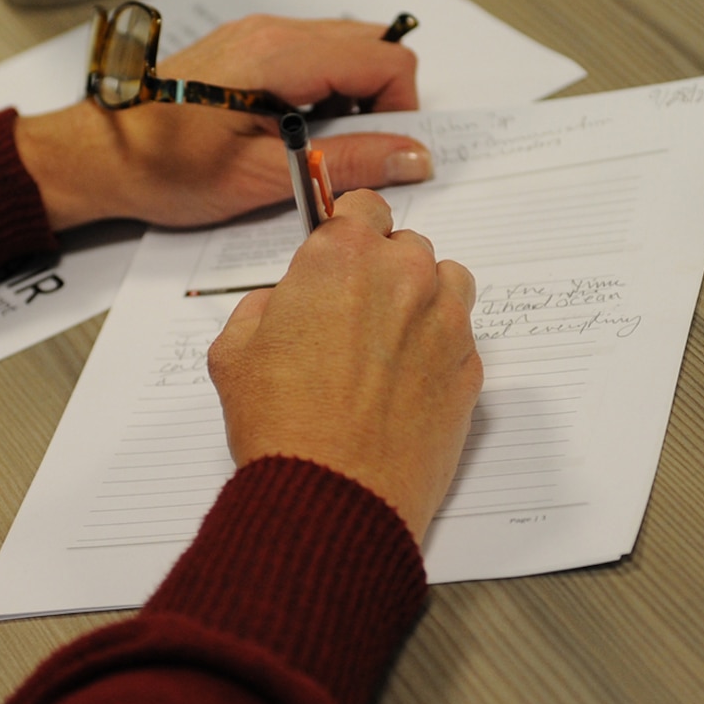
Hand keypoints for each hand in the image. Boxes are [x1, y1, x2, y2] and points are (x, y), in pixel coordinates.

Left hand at [13, 15, 433, 229]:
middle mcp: (272, 31)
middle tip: (357, 156)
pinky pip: (314, 57)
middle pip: (372, 47)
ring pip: (346, 50)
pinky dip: (325, 93)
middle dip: (383, 103)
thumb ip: (345, 163)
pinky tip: (295, 133)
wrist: (97, 156)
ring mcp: (259, 34)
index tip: (387, 154)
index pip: (385, 61)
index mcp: (278, 55)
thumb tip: (412, 157)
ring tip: (319, 148)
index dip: (403, 111)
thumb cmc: (162, 169)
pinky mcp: (248, 47)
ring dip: (353, 100)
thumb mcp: (262, 178)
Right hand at [206, 190, 481, 542]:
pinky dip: (439, 348)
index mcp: (342, 257)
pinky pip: (461, 337)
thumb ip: (261, 307)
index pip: (362, 205)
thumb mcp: (234, 353)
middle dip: (382, 269)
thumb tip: (282, 304)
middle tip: (352, 314)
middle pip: (406, 245)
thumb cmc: (282, 425)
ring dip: (422, 298)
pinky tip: (405, 383)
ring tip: (388, 343)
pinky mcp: (470, 368)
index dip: (348, 230)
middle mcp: (403, 277)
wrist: (333, 498)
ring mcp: (445, 322)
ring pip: (446, 281)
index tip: (339, 253)